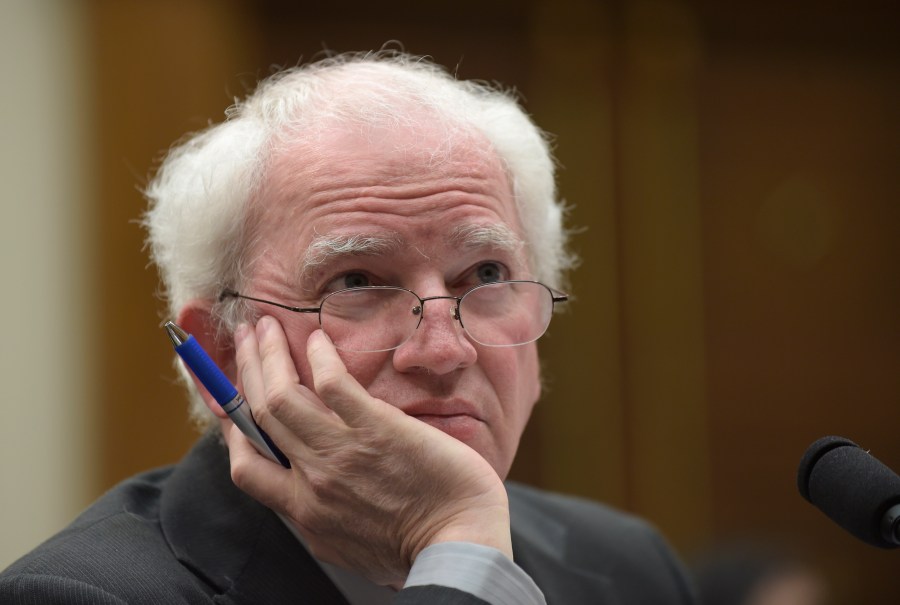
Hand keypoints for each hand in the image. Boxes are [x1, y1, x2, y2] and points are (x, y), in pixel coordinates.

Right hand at [221, 316, 511, 586]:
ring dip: (267, 355)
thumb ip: (322, 519)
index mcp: (302, 511)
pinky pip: (334, 385)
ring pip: (282, 395)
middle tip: (243, 338)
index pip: (246, 464)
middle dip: (243, 370)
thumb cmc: (414, 551)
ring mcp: (341, 452)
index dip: (230, 426)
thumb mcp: (349, 548)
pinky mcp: (377, 429)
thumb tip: (311, 499)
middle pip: (259, 416)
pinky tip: (318, 340)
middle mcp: (310, 480)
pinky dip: (319, 358)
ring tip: (265, 326)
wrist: (458, 547)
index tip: (229, 398)